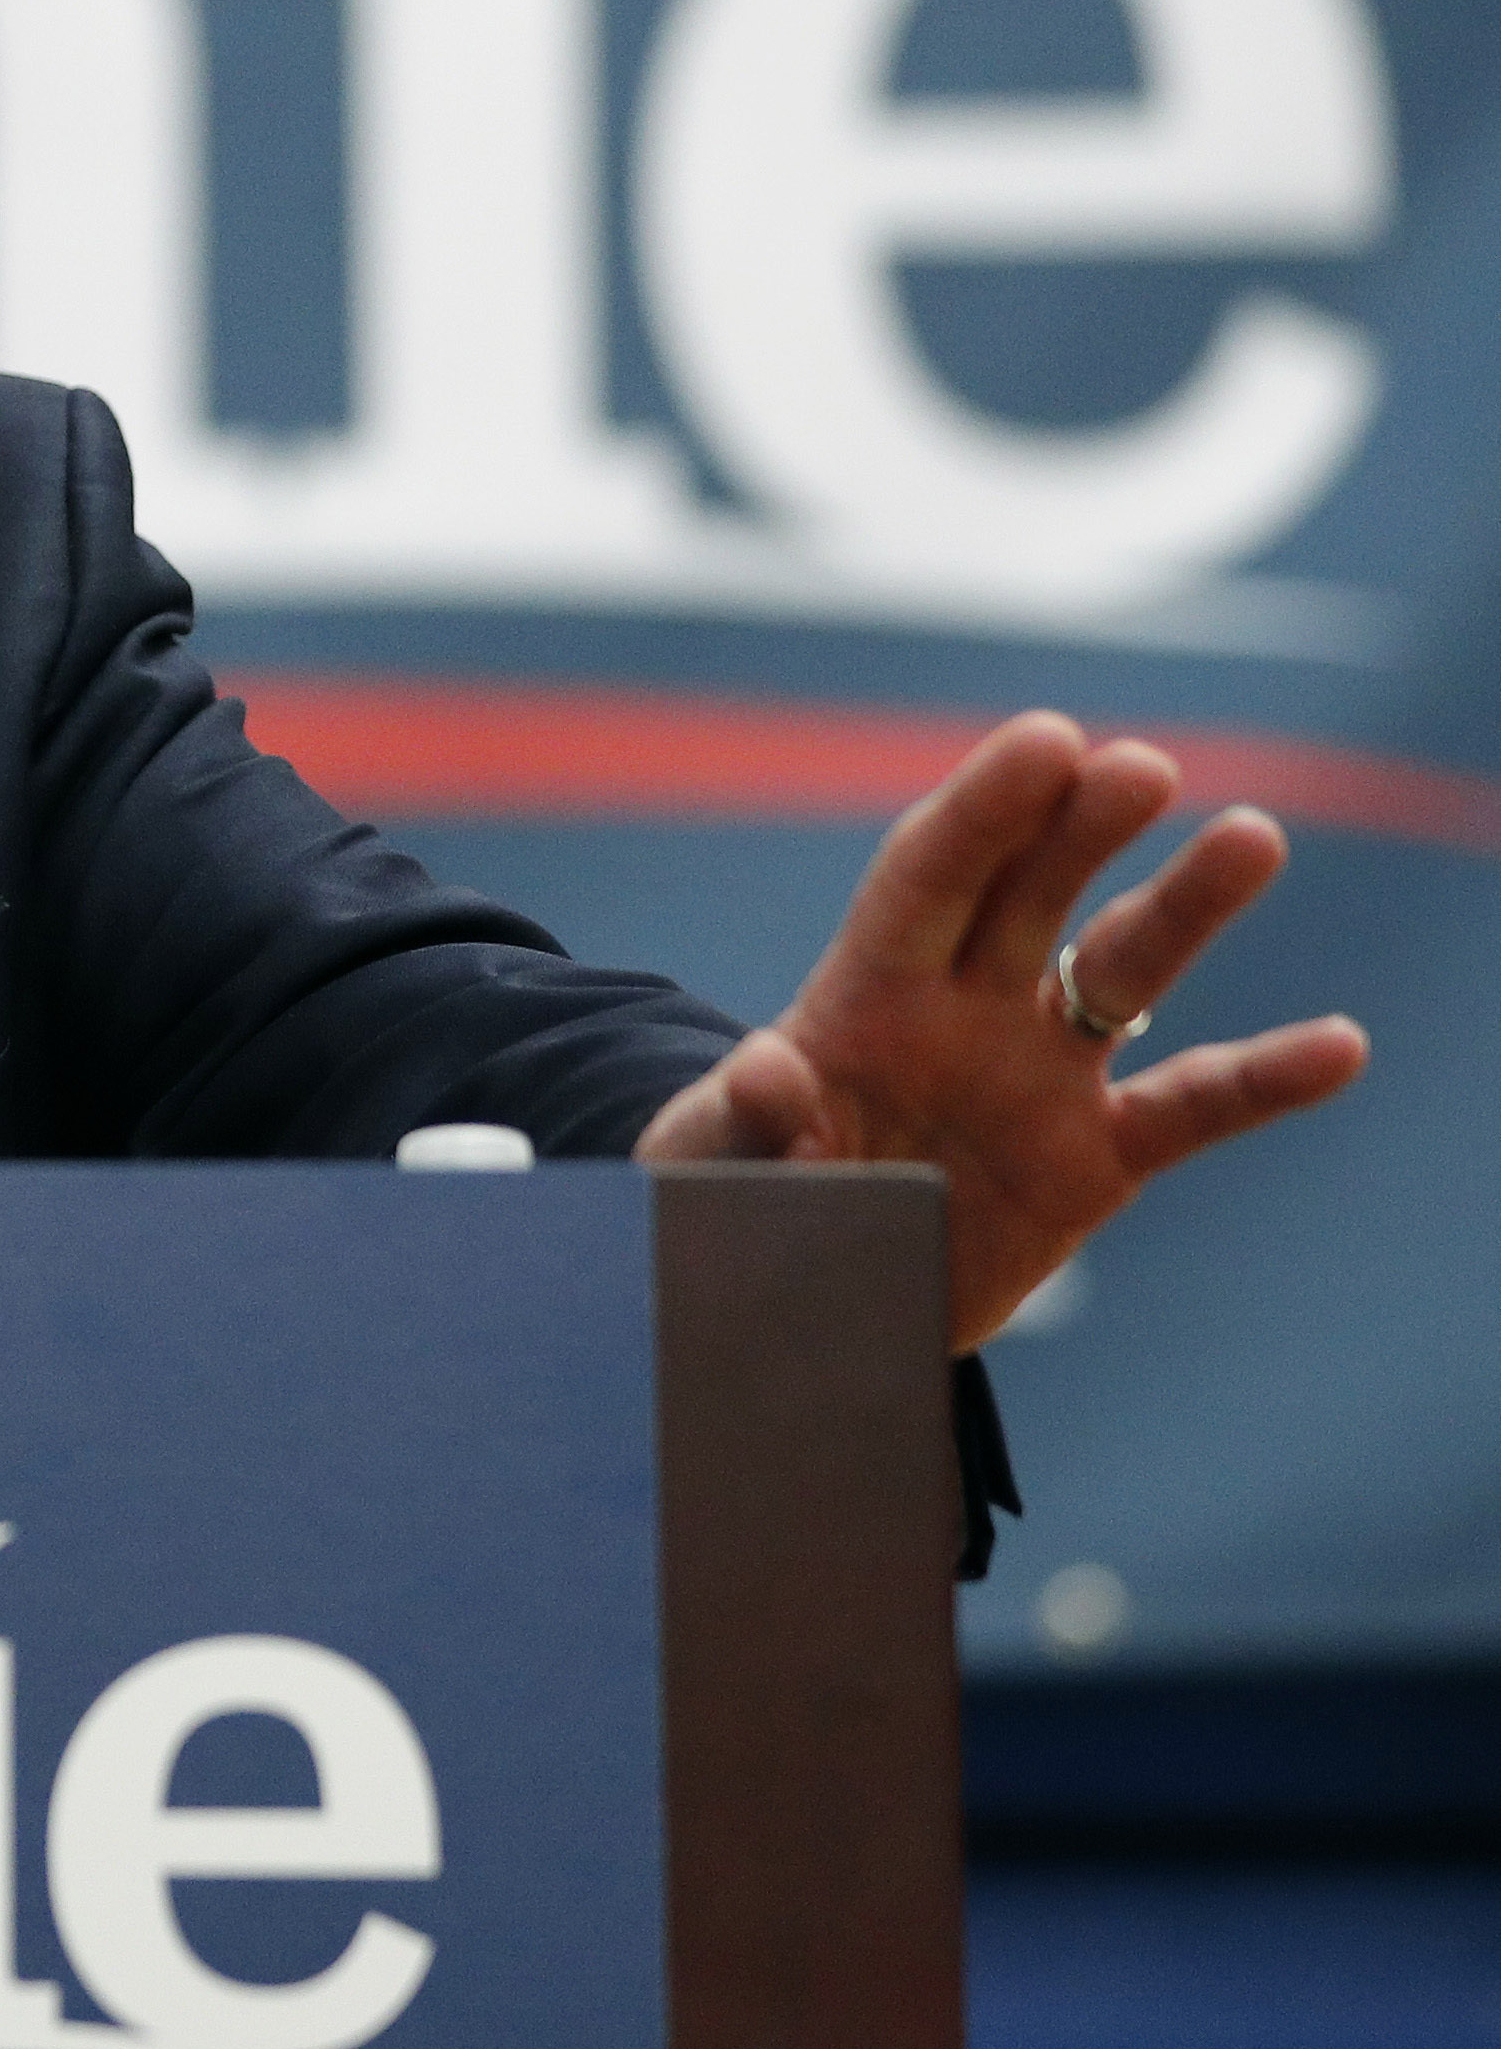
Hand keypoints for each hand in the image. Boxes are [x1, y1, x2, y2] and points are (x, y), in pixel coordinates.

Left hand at [635, 711, 1367, 1348]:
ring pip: (1125, 969)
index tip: (1046, 740)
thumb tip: (773, 1066)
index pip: (928, 876)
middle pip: (1030, 891)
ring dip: (1186, 906)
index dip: (984, 809)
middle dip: (1080, 826)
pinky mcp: (1093, 1159)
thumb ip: (740, 1126)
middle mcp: (964, 1010)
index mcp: (863, 996)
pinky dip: (1264, 1079)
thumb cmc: (732, 1209)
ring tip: (1252, 835)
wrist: (797, 1308)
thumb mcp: (707, 1174)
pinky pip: (1190, 1107)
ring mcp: (1037, 1075)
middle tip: (1138, 767)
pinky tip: (1341, 1044)